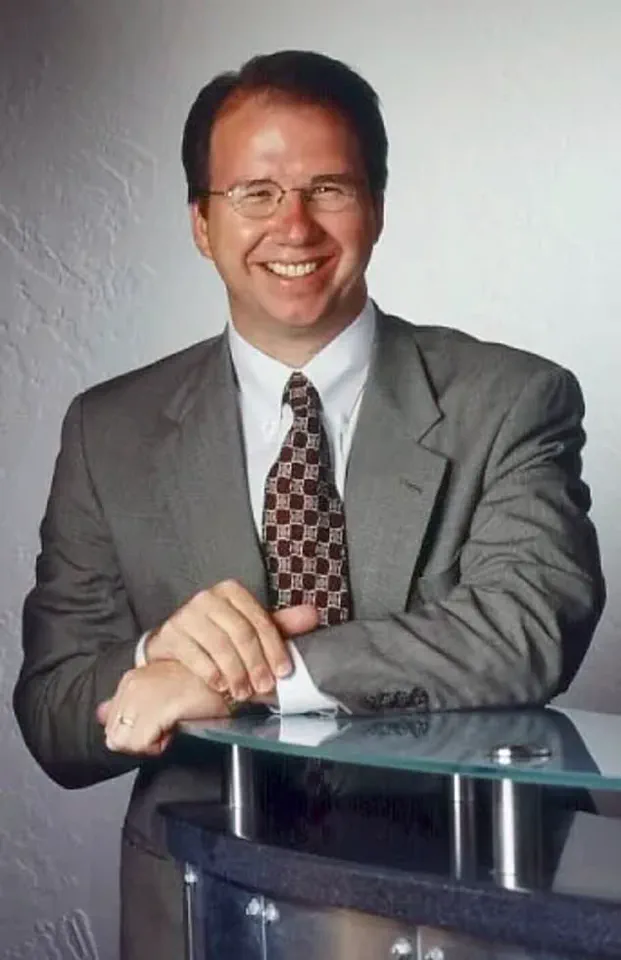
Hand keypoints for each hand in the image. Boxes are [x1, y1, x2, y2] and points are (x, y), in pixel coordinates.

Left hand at [97, 661, 228, 755]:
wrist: (228, 678)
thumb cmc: (199, 686)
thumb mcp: (158, 690)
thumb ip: (127, 703)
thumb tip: (100, 713)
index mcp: (130, 680)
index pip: (111, 725)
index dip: (134, 733)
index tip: (158, 724)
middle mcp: (131, 685)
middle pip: (114, 736)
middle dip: (138, 740)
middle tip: (165, 728)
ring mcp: (142, 696)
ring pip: (124, 742)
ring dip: (147, 744)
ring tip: (170, 727)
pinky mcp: (157, 708)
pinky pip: (142, 744)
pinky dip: (158, 745)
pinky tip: (175, 728)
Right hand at [144, 579, 318, 700]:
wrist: (173, 648)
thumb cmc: (217, 638)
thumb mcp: (249, 630)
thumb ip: (279, 625)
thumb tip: (313, 614)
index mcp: (231, 591)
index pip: (260, 620)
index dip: (275, 648)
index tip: (284, 672)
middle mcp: (207, 597)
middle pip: (241, 633)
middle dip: (256, 664)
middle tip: (264, 687)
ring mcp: (186, 614)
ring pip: (219, 645)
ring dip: (235, 673)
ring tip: (243, 692)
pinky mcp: (170, 633)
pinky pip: (194, 655)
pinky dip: (211, 673)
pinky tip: (221, 685)